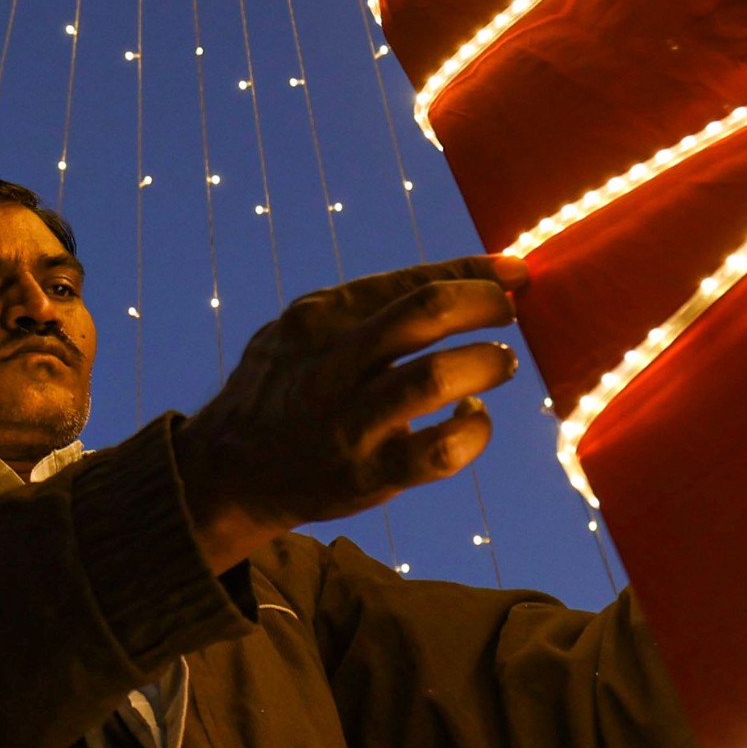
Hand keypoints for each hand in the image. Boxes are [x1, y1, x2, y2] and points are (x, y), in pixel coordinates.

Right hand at [174, 256, 526, 571]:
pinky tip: (473, 417)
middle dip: (481, 304)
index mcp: (317, 320)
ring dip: (485, 364)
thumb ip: (371, 305)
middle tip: (507, 312)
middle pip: (423, 315)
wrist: (231, 471)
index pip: (408, 282)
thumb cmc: (285, 387)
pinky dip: (473, 430)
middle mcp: (331, 365)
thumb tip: (466, 278)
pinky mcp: (367, 475)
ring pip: (435, 380)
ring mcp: (348, 422)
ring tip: (500, 362)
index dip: (472, 273)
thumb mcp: (303, 330)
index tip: (515, 272)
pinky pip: (440, 451)